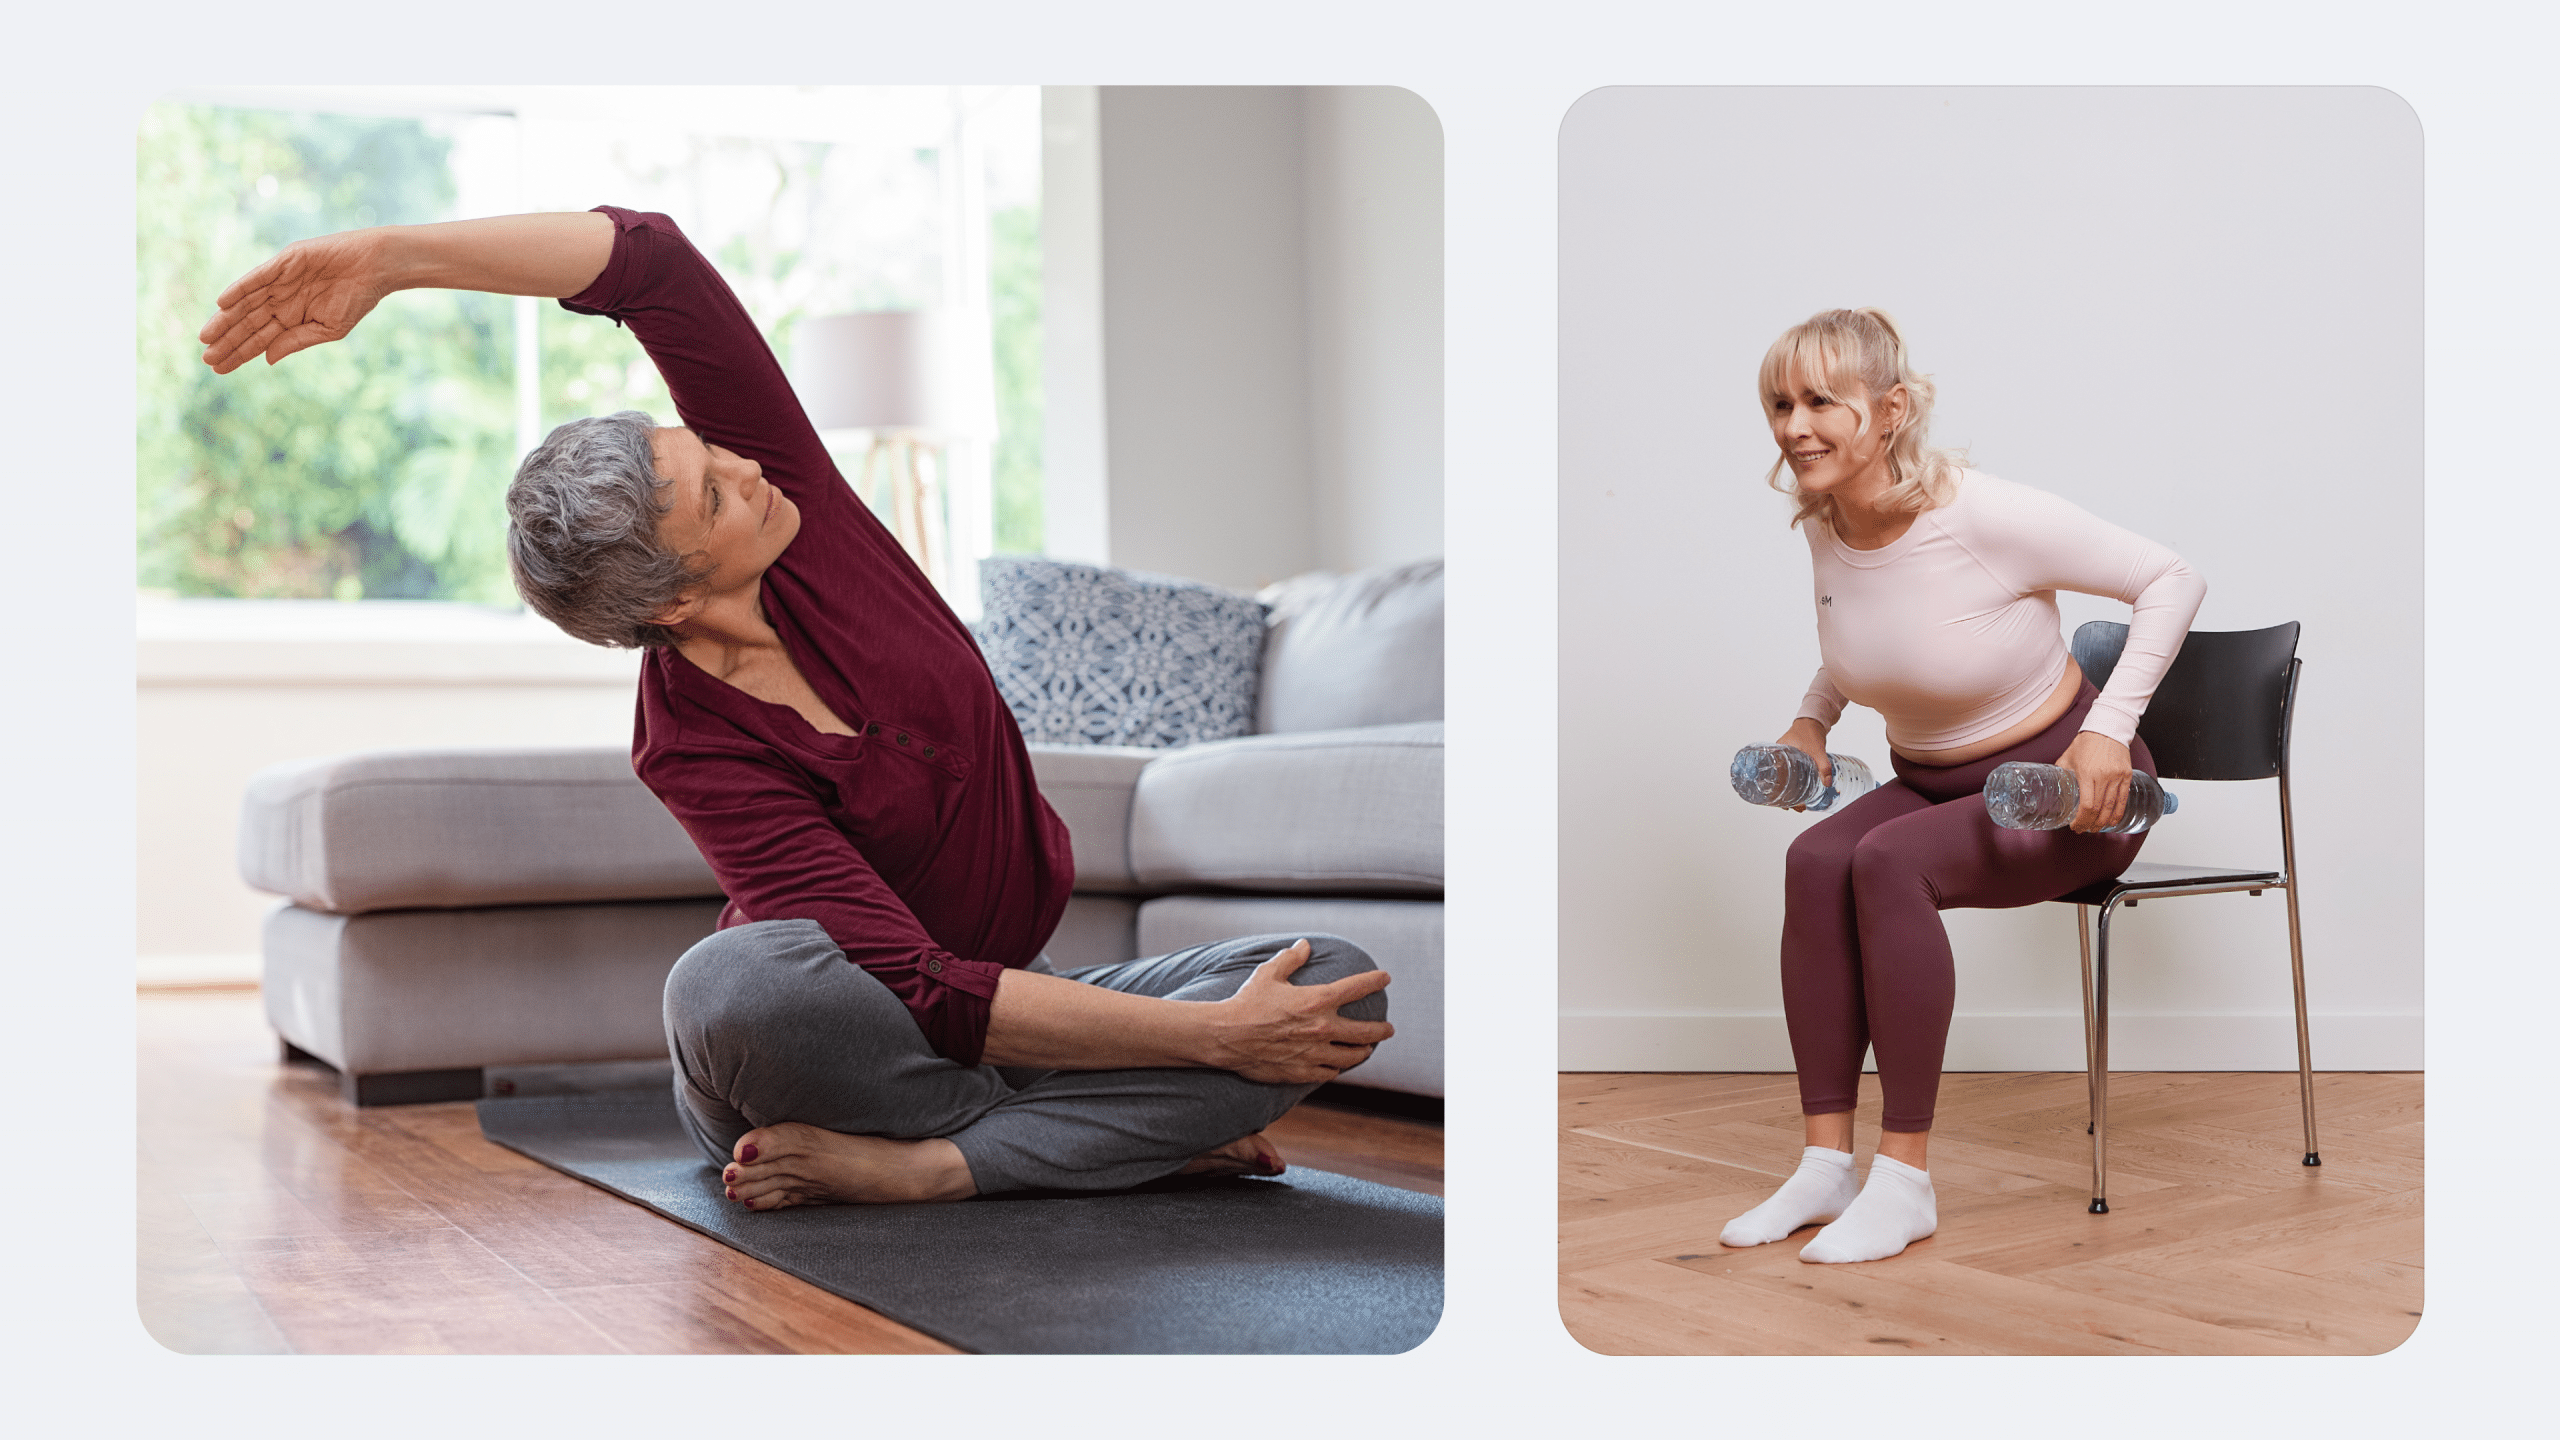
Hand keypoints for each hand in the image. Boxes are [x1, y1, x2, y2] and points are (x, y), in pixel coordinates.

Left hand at [199, 229, 394, 372]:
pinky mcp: (284, 262)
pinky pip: (256, 278)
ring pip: (246, 303)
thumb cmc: (358, 298)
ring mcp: (280, 281)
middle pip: (246, 323)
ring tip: (206, 336)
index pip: (258, 340)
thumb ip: (297, 341)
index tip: (219, 368)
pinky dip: (240, 289)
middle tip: (206, 358)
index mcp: (292, 319)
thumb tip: (267, 359)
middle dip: (226, 341)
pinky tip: (223, 303)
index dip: (239, 354)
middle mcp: (281, 301)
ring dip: (225, 319)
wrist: (375, 267)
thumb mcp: (329, 329)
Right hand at [1198, 940, 1393, 1083]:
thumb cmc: (1247, 1002)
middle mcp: (1322, 1028)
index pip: (1356, 988)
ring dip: (1363, 1052)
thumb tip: (1304, 945)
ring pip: (1352, 1056)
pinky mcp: (1302, 1071)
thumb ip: (1290, 959)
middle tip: (1388, 1029)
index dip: (1374, 980)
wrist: (1226, 1037)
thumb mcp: (1268, 974)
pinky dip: (1337, 1067)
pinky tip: (1337, 1065)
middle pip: (1365, 1032)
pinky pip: (1329, 1072)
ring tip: (1367, 1049)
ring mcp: (1314, 1053)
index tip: (1385, 978)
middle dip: (1381, 1030)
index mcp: (1317, 1001)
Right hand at [1776, 716, 1832, 810]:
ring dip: (1788, 791)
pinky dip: (1792, 784)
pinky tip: (1800, 791)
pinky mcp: (1792, 760)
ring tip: (1798, 804)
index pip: (1769, 777)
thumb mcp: (1817, 750)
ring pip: (1782, 780)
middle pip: (1776, 782)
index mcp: (1776, 755)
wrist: (1813, 720)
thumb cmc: (1809, 732)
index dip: (1774, 793)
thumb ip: (1823, 766)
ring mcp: (1784, 759)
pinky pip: (1789, 775)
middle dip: (1783, 797)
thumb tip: (1827, 783)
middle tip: (1794, 807)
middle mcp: (1777, 759)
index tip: (1783, 804)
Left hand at [2054, 731, 2132, 831]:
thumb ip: (2062, 774)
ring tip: (2096, 828)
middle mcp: (2104, 777)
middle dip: (2091, 823)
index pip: (2086, 805)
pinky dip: (2118, 812)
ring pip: (2112, 807)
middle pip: (2099, 809)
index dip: (2081, 819)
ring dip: (2104, 821)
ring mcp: (2117, 777)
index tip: (2075, 826)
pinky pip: (2123, 799)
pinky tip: (2113, 821)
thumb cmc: (2087, 742)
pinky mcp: (2127, 775)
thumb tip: (2055, 788)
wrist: (2107, 728)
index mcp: (2087, 773)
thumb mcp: (2068, 757)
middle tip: (2084, 829)